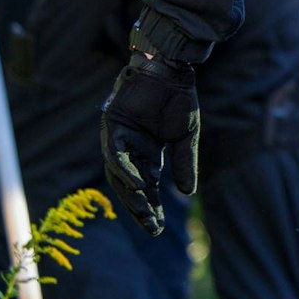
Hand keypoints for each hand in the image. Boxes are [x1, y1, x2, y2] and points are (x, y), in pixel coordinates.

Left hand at [100, 48, 199, 235]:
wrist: (171, 70)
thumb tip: (186, 194)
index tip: (158, 228)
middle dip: (141, 207)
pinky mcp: (111, 127)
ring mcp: (118, 139)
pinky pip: (114, 155)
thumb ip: (184, 164)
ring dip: (132, 194)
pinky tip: (141, 184)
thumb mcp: (186, 138)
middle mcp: (130, 149)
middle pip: (131, 186)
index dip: (152, 207)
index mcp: (148, 153)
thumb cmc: (179, 99)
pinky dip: (126, 170)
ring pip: (119, 175)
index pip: (148, 187)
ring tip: (146, 211)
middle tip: (151, 227)